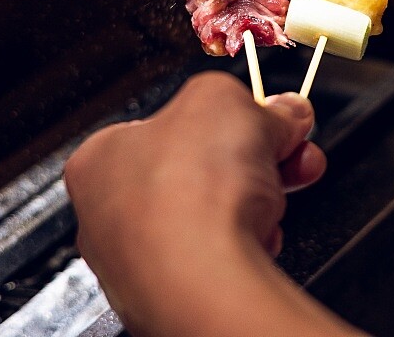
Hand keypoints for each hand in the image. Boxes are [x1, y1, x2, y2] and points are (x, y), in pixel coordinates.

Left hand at [65, 71, 356, 336]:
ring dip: (260, 196)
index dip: (227, 115)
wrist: (203, 278)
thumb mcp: (224, 99)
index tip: (265, 114)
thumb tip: (281, 109)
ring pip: (216, 214)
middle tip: (291, 147)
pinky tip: (263, 235)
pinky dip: (250, 241)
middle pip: (201, 168)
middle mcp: (110, 213)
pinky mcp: (176, 294)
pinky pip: (224, 255)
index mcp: (102, 158)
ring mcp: (142, 259)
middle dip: (258, 155)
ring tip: (289, 183)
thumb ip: (255, 101)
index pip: (170, 124)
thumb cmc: (188, 191)